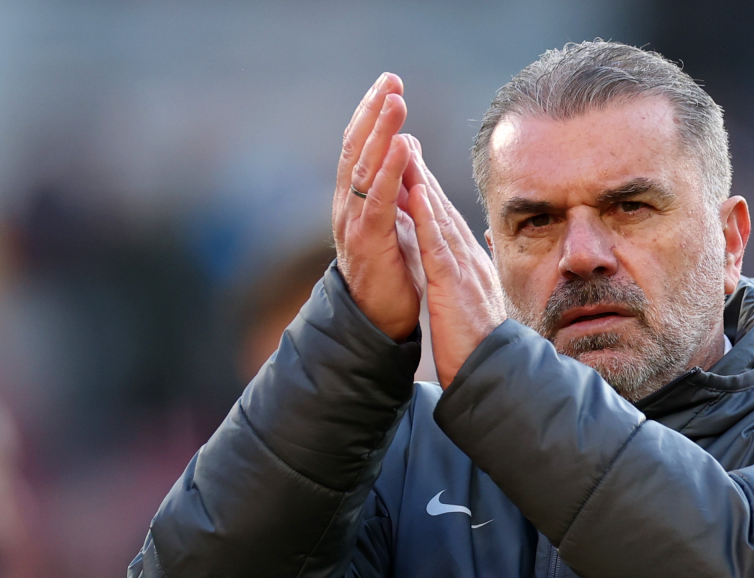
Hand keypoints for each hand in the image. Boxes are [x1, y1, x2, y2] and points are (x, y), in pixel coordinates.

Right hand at [332, 73, 424, 341]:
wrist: (379, 321)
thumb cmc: (391, 272)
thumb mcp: (394, 222)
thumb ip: (396, 187)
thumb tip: (405, 147)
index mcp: (357, 199)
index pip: (360, 147)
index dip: (372, 114)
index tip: (390, 83)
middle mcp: (349, 205)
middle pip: (357, 147)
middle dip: (373, 112)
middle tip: (390, 80)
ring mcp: (355, 222)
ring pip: (365, 167)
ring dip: (380, 131)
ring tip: (395, 101)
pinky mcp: (368, 241)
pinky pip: (378, 200)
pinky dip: (389, 171)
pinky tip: (400, 147)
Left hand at [406, 144, 506, 387]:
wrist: (494, 376)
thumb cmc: (482, 350)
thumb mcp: (473, 311)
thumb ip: (469, 287)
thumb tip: (468, 274)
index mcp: (470, 268)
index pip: (446, 223)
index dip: (429, 191)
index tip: (414, 164)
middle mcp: (469, 261)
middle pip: (442, 210)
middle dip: (423, 174)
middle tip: (406, 139)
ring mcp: (463, 271)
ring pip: (439, 219)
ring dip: (422, 183)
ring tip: (406, 150)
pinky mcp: (454, 286)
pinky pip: (437, 246)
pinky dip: (425, 218)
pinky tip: (415, 193)